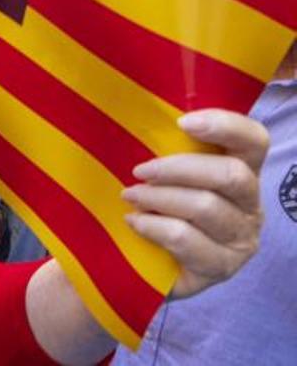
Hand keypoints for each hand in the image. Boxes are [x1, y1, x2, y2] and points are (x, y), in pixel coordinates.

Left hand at [121, 108, 266, 298]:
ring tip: (130, 196)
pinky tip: (134, 222)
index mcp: (242, 171)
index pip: (254, 141)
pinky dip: (153, 226)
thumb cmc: (157, 207)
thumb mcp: (166, 174)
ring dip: (158, 197)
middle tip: (139, 171)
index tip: (182, 122)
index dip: (225, 125)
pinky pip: (185, 239)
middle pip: (230, 175)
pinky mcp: (222, 267)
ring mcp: (241, 240)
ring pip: (205, 207)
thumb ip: (167, 148)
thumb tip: (136, 117)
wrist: (147, 264)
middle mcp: (251, 205)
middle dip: (177, 168)